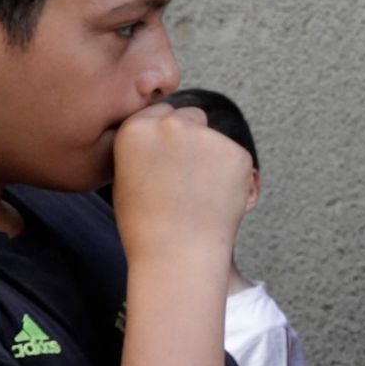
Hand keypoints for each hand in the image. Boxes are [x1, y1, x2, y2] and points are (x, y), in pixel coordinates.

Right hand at [112, 98, 254, 274]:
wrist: (177, 253)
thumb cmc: (146, 223)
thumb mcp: (126, 176)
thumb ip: (145, 147)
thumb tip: (162, 129)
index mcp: (136, 128)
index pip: (159, 112)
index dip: (164, 135)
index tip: (165, 156)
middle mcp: (171, 124)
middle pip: (191, 116)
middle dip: (192, 137)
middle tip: (185, 176)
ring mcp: (207, 137)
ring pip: (215, 138)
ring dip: (212, 157)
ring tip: (197, 194)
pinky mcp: (237, 153)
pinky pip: (235, 157)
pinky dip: (231, 174)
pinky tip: (215, 198)